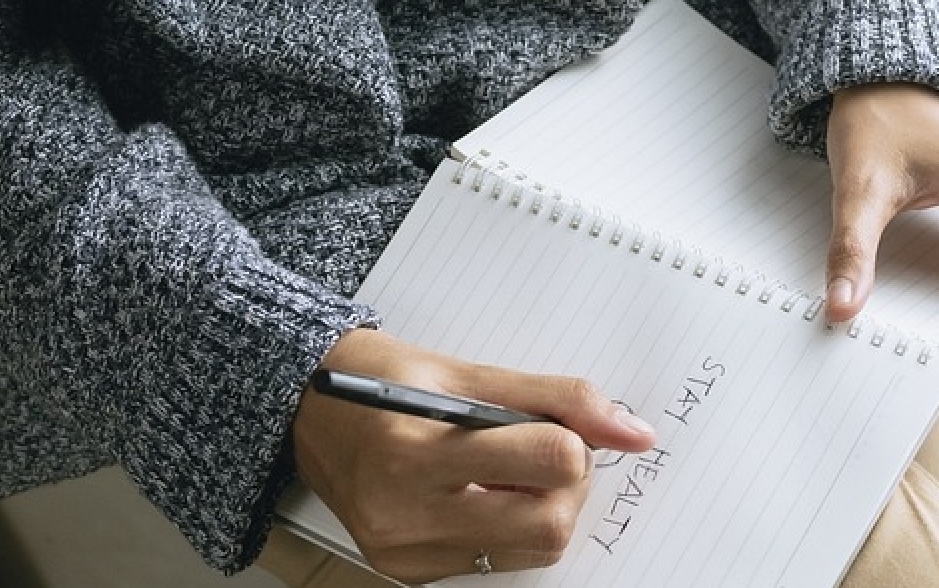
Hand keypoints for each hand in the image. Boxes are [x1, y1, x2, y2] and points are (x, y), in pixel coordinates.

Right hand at [291, 329, 658, 582]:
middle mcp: (405, 511)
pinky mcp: (410, 572)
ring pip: (533, 549)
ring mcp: (406, 551)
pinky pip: (498, 561)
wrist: (305, 413)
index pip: (550, 460)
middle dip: (567, 486)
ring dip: (541, 508)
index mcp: (416, 448)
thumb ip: (558, 399)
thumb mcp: (466, 370)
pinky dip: (508, 526)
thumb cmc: (381, 380)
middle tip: (540, 451)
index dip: (571, 440)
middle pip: (551, 524)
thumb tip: (633, 431)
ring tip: (503, 470)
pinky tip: (476, 493)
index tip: (554, 425)